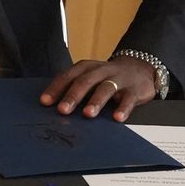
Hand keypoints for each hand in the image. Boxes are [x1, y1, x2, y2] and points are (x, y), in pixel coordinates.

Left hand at [40, 55, 158, 121]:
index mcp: (86, 67)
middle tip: (63, 110)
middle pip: (85, 81)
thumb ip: (74, 88)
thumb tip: (53, 108)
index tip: (45, 102)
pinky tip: (117, 117)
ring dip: (95, 101)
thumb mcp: (90, 76)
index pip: (68, 76)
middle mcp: (101, 71)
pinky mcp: (134, 89)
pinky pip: (128, 99)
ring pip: (106, 88)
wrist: (139, 68)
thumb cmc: (107, 77)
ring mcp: (118, 79)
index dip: (56, 88)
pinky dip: (123, 108)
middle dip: (73, 96)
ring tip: (88, 114)